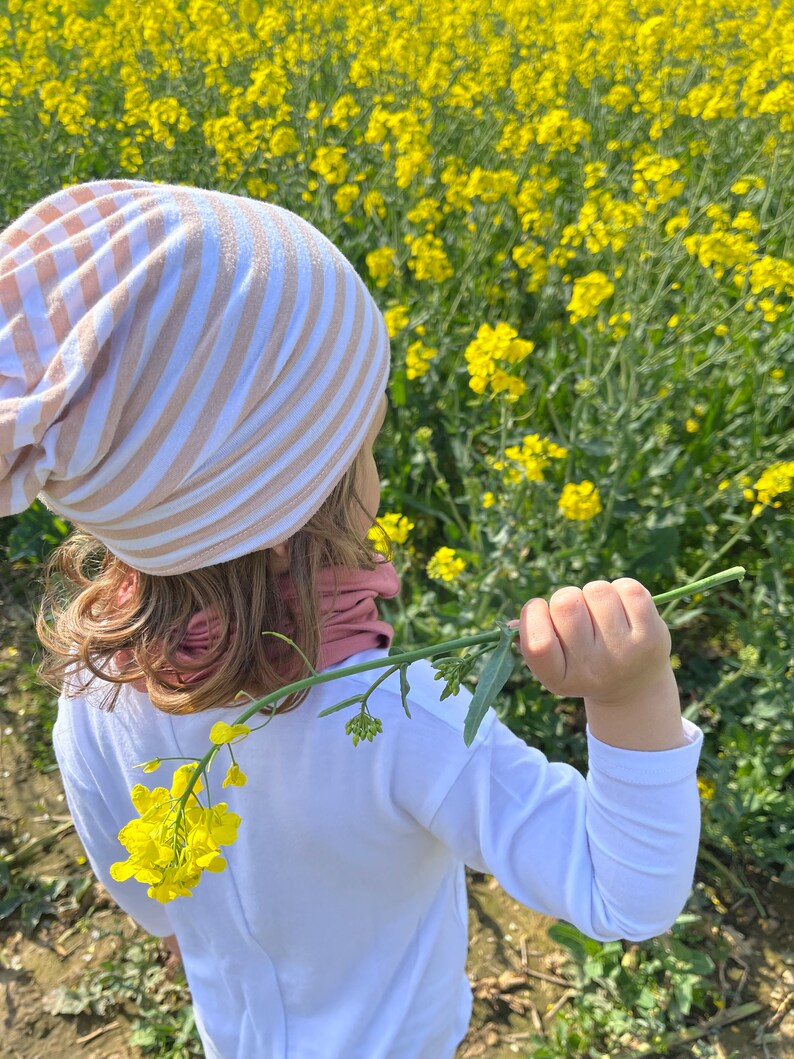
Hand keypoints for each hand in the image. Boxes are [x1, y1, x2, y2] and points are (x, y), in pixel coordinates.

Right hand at [516, 578, 672, 706]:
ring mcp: (625, 654)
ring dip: (594, 593)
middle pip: (566, 604)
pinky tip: (622, 606)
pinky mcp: (651, 636)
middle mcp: (593, 670)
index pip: (537, 642)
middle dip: (567, 598)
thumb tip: (511, 625)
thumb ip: (531, 640)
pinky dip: (621, 588)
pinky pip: (628, 589)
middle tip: (576, 612)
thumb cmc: (583, 663)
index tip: (539, 610)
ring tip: (600, 611)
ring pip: (596, 591)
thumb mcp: (554, 663)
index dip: (533, 615)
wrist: (634, 686)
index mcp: (560, 680)